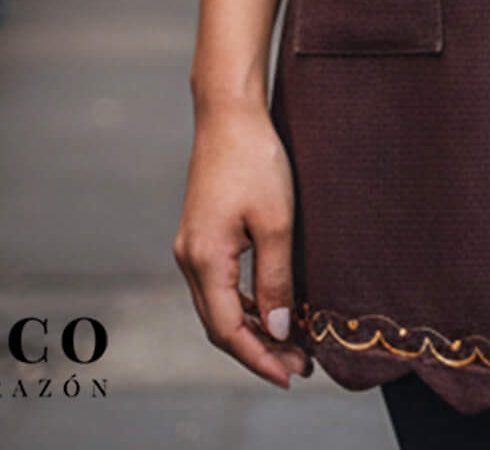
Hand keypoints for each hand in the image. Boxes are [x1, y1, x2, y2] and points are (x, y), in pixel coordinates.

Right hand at [173, 102, 310, 387]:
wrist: (229, 113)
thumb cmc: (255, 160)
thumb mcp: (277, 221)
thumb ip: (276, 278)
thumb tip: (281, 329)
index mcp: (204, 259)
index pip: (228, 329)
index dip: (259, 358)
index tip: (290, 375)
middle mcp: (190, 259)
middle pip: (219, 324)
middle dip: (258, 350)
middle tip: (299, 366)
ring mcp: (192, 247)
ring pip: (218, 306)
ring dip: (252, 329)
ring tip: (291, 344)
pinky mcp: (201, 235)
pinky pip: (219, 285)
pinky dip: (243, 304)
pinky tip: (270, 308)